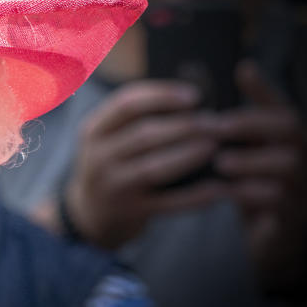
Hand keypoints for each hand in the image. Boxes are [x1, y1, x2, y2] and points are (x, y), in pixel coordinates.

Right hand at [63, 80, 227, 248]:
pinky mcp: (130, 212)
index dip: (162, 96)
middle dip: (184, 125)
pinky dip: (194, 196)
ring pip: (155, 167)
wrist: (90, 212)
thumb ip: (135, 119)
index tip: (194, 95)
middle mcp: (98, 156)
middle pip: (144, 134)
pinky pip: (167, 203)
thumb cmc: (111, 163)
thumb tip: (190, 99)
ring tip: (215, 145)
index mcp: (94, 130)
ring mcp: (113, 186)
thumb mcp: (109, 138)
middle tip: (215, 122)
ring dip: (189, 155)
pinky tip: (217, 189)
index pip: (127, 104)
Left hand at [213, 60, 306, 293]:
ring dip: (250, 161)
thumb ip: (251, 113)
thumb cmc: (260, 181)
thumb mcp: (255, 145)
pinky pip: (278, 199)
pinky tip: (225, 191)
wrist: (270, 236)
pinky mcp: (293, 215)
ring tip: (221, 163)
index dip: (264, 89)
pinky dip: (249, 193)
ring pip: (287, 165)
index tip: (239, 71)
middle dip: (250, 125)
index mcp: (298, 137)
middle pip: (291, 130)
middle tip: (215, 126)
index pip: (285, 105)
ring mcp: (306, 186)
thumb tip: (246, 66)